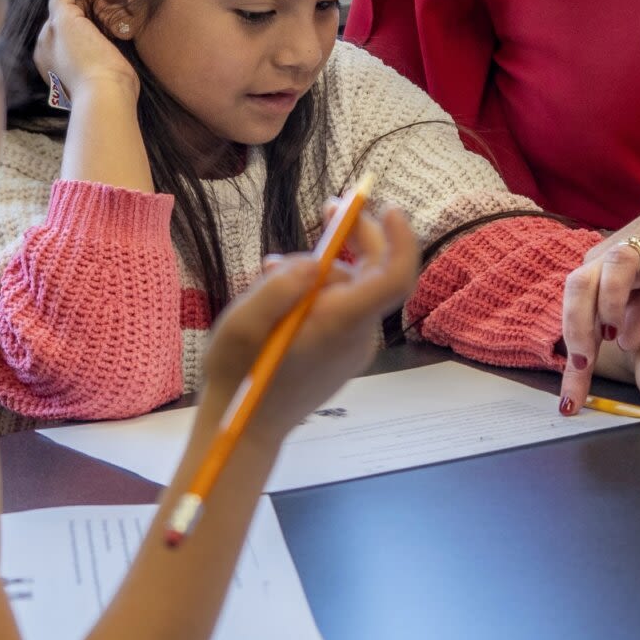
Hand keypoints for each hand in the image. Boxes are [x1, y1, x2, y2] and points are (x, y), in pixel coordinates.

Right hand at [35, 0, 139, 105]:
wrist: (103, 97)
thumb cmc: (110, 94)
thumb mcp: (102, 78)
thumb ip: (100, 62)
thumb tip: (114, 48)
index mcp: (52, 64)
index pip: (65, 35)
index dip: (84, 24)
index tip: (105, 20)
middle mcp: (45, 47)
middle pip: (62, 18)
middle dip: (84, 9)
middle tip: (109, 6)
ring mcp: (50, 33)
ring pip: (62, 5)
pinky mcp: (61, 21)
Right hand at [202, 204, 417, 439]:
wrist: (245, 431)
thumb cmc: (239, 375)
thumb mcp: (243, 324)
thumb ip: (280, 286)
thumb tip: (316, 260)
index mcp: (340, 324)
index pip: (394, 277)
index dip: (400, 239)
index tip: (387, 208)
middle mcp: (356, 335)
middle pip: (375, 274)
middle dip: (357, 236)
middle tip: (329, 208)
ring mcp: (352, 347)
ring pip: (350, 289)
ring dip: (322, 268)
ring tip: (270, 267)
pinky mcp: (341, 354)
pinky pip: (339, 309)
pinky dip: (317, 291)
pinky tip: (280, 291)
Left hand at [554, 174, 639, 410]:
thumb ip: (637, 319)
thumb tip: (623, 343)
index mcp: (604, 275)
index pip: (578, 318)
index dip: (572, 362)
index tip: (570, 403)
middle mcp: (616, 256)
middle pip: (580, 284)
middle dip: (577, 327)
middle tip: (585, 364)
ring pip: (615, 261)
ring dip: (610, 296)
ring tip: (615, 328)